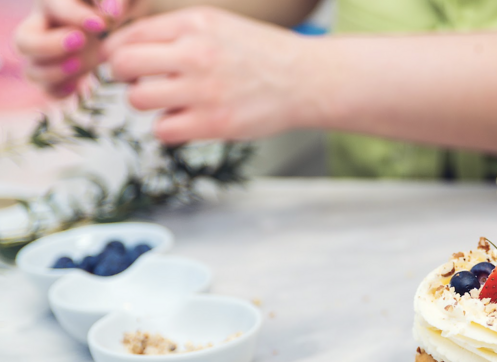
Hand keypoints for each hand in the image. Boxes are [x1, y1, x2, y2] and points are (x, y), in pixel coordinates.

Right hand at [14, 1, 146, 97]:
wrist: (130, 25)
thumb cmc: (123, 5)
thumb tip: (112, 12)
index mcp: (58, 1)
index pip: (55, 8)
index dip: (76, 17)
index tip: (101, 25)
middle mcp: (45, 28)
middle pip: (23, 41)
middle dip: (48, 46)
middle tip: (80, 43)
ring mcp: (50, 55)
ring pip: (31, 70)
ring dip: (53, 73)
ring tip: (80, 65)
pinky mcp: (61, 75)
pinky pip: (48, 89)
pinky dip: (59, 91)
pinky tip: (79, 85)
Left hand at [103, 7, 318, 142]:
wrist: (306, 80)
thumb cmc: (262, 55)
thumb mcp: (219, 26)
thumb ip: (176, 34)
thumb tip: (127, 51)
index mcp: (194, 24)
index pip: (129, 36)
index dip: (119, 53)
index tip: (126, 64)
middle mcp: (196, 53)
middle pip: (123, 66)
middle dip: (124, 77)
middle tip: (141, 83)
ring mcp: (204, 89)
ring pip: (137, 99)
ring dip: (148, 103)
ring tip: (171, 101)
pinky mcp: (214, 123)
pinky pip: (163, 130)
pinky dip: (170, 127)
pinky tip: (188, 119)